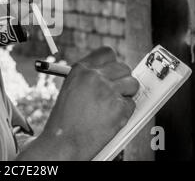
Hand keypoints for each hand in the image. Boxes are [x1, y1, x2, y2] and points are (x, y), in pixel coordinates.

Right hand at [19, 47, 138, 160]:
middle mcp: (94, 76)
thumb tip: (109, 75)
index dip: (112, 63)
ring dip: (127, 94)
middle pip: (123, 67)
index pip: (107, 52)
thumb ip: (89, 78)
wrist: (62, 143)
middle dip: (122, 80)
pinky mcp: (119, 107)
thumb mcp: (70, 89)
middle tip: (116, 91)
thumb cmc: (64, 120)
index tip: (114, 70)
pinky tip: (110, 118)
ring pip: (132, 84)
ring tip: (112, 106)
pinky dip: (125, 112)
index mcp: (80, 69)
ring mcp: (108, 91)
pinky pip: (131, 104)